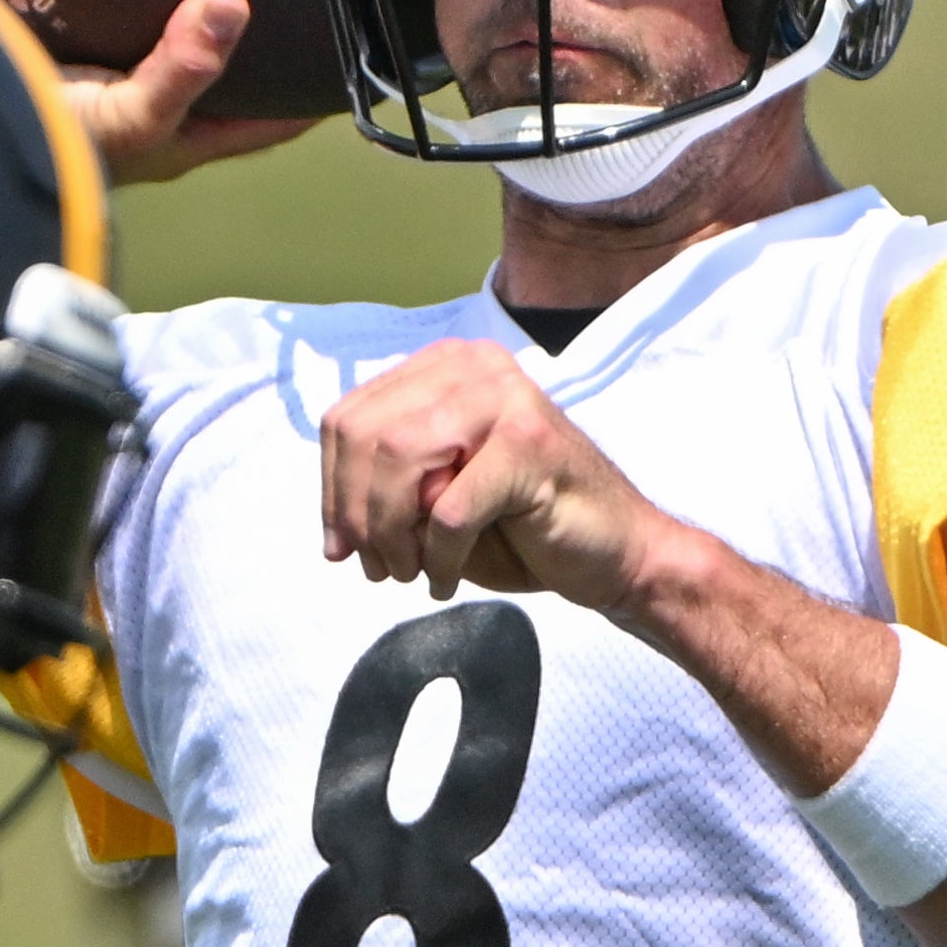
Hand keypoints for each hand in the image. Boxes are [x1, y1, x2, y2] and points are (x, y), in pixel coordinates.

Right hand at [59, 0, 318, 185]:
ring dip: (203, 8)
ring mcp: (123, 79)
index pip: (277, 115)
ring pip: (182, 40)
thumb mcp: (128, 116)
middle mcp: (163, 108)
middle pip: (235, 74)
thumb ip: (181, 68)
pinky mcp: (83, 49)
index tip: (358, 44)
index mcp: (190, 137)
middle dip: (265, 41)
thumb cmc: (53, 151)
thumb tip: (231, 5)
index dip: (318, 87)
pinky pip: (129, 13)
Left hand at [319, 338, 671, 608]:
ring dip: (391, 535)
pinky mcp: (529, 444)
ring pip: (397, 462)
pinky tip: (446, 579)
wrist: (615, 552)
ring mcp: (505, 398)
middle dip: (356, 514)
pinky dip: (437, 558)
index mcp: (445, 367)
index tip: (342, 545)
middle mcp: (474, 366)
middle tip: (376, 567)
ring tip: (409, 572)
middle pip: (364, 436)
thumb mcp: (436, 497)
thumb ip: (387, 484)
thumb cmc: (521, 526)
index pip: (347, 418)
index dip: (332, 488)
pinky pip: (446, 510)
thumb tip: (335, 525)